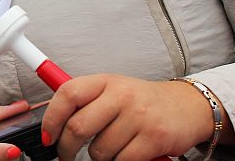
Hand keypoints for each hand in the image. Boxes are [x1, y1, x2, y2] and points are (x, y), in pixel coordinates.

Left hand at [41, 75, 218, 160]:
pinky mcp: (154, 138)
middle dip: (66, 148)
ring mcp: (138, 116)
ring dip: (97, 157)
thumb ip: (86, 101)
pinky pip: (122, 160)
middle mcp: (121, 95)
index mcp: (105, 81)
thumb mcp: (112, 90)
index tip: (48, 136)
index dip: (51, 118)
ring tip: (108, 150)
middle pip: (78, 127)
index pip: (67, 94)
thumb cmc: (143, 101)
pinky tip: (124, 154)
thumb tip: (53, 121)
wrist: (187, 107)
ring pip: (99, 149)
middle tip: (66, 155)